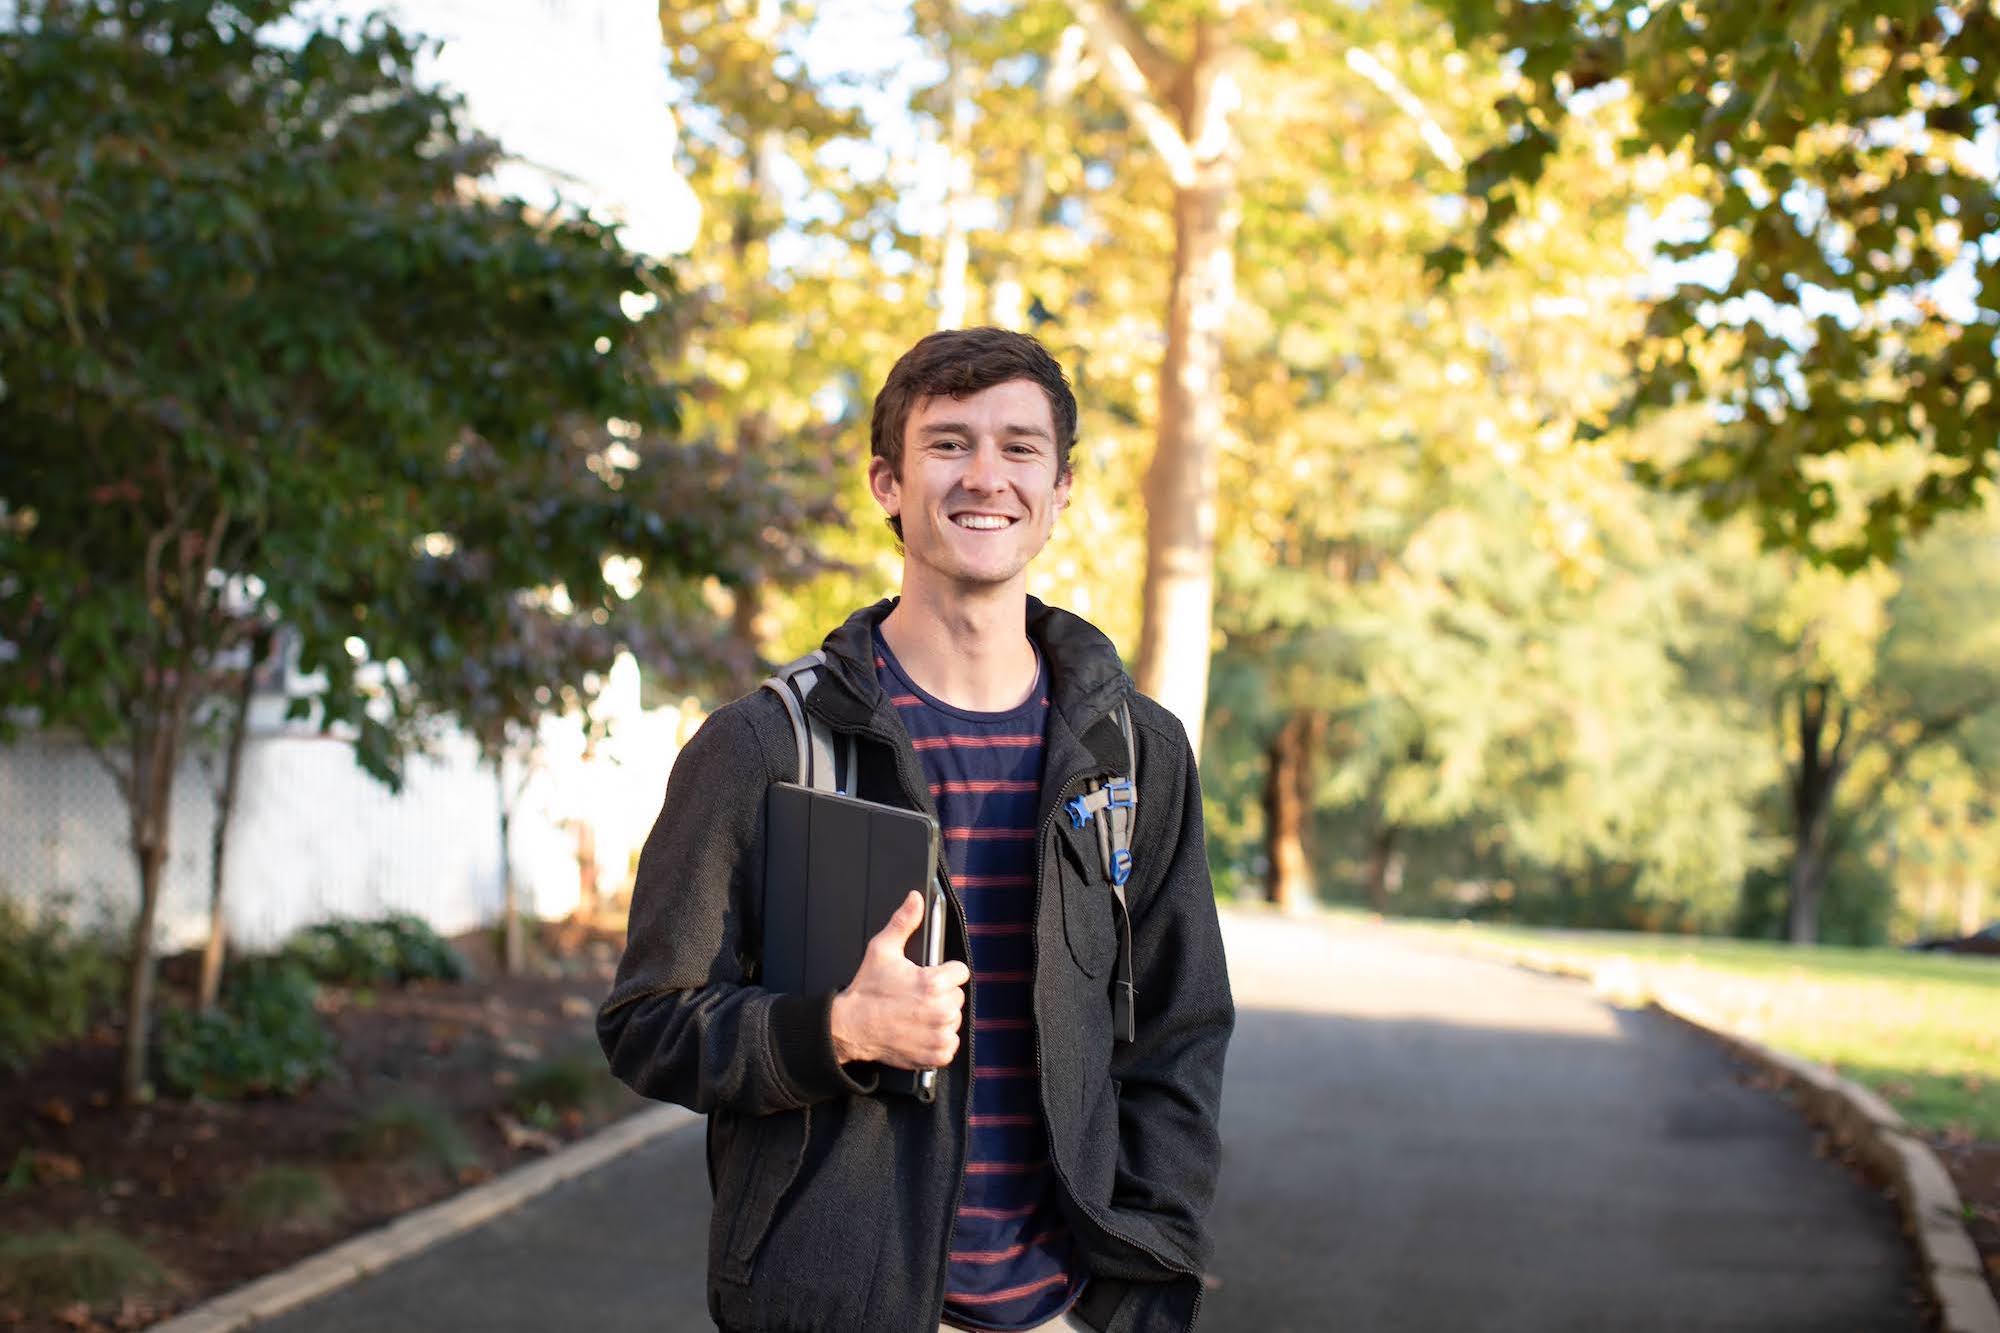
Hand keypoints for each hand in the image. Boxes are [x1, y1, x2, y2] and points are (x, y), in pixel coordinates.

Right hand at [828, 890, 967, 1069]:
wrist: (850, 1027)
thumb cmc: (867, 990)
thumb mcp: (882, 949)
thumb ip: (903, 922)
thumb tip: (916, 899)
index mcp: (934, 983)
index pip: (960, 972)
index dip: (944, 973)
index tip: (928, 977)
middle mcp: (941, 1010)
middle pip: (957, 996)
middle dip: (941, 995)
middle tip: (916, 996)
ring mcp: (940, 1034)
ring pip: (954, 1019)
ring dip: (940, 1017)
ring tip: (915, 1014)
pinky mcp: (936, 1055)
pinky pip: (949, 1044)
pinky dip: (937, 1040)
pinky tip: (918, 1032)